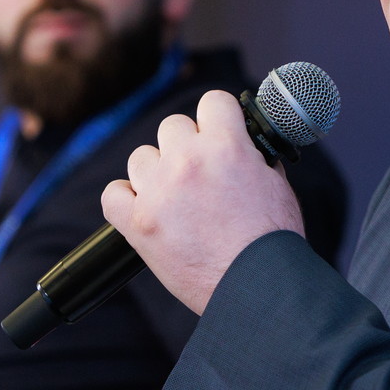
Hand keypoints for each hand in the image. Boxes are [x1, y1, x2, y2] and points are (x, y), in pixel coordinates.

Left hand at [101, 89, 304, 313]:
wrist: (256, 288)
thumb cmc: (272, 242)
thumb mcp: (277, 185)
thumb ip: (254, 157)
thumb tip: (245, 144)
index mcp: (226, 146)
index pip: (212, 101)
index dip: (218, 118)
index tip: (219, 133)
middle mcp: (187, 161)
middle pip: (172, 126)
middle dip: (186, 147)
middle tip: (200, 175)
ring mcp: (158, 191)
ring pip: (140, 158)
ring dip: (156, 173)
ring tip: (175, 199)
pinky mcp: (138, 224)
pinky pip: (112, 194)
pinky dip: (124, 201)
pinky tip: (143, 210)